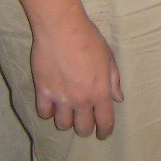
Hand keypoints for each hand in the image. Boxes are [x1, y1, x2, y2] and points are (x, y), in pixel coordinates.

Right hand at [31, 12, 123, 138]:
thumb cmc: (89, 39)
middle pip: (82, 129)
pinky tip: (51, 103)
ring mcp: (61, 98)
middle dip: (85, 127)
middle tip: (83, 120)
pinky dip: (48, 111)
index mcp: (100, 92)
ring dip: (66, 120)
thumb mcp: (108, 57)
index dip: (105, 132)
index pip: (105, 122)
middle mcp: (81, 100)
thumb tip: (118, 99)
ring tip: (67, 111)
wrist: (62, 27)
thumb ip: (114, 81)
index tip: (102, 134)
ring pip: (62, 125)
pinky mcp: (43, 91)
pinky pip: (44, 113)